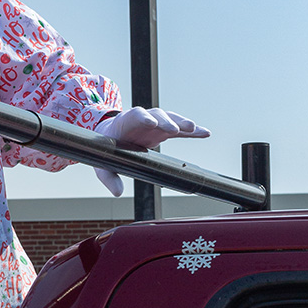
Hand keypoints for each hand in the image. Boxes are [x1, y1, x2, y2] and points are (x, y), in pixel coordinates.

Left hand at [92, 108, 209, 196]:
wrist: (111, 134)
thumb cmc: (107, 145)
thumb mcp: (103, 161)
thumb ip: (109, 177)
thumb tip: (117, 192)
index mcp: (126, 122)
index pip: (135, 116)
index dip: (144, 118)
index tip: (151, 123)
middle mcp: (143, 119)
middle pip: (156, 115)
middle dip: (165, 121)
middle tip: (174, 129)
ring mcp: (155, 123)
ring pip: (170, 119)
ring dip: (181, 123)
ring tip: (193, 129)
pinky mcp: (164, 130)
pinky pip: (180, 130)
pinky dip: (192, 131)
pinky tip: (205, 133)